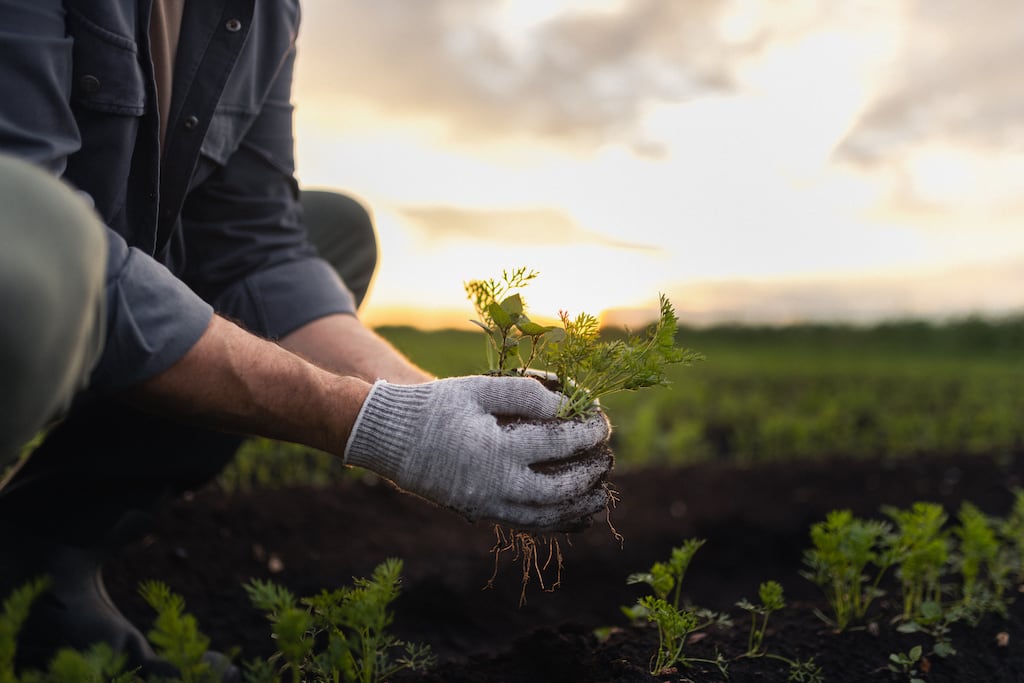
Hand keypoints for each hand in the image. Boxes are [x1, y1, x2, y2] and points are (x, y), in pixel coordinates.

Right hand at [343, 375, 612, 531]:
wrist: (391, 438)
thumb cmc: (435, 407)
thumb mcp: (478, 388)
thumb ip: (524, 392)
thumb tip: (565, 403)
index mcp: (496, 450)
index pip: (558, 443)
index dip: (587, 430)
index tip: (601, 419)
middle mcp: (494, 486)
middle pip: (559, 489)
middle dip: (589, 473)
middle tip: (606, 455)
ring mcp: (487, 505)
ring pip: (545, 517)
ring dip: (578, 508)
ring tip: (602, 495)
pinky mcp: (480, 513)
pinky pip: (526, 525)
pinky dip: (554, 523)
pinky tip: (573, 516)